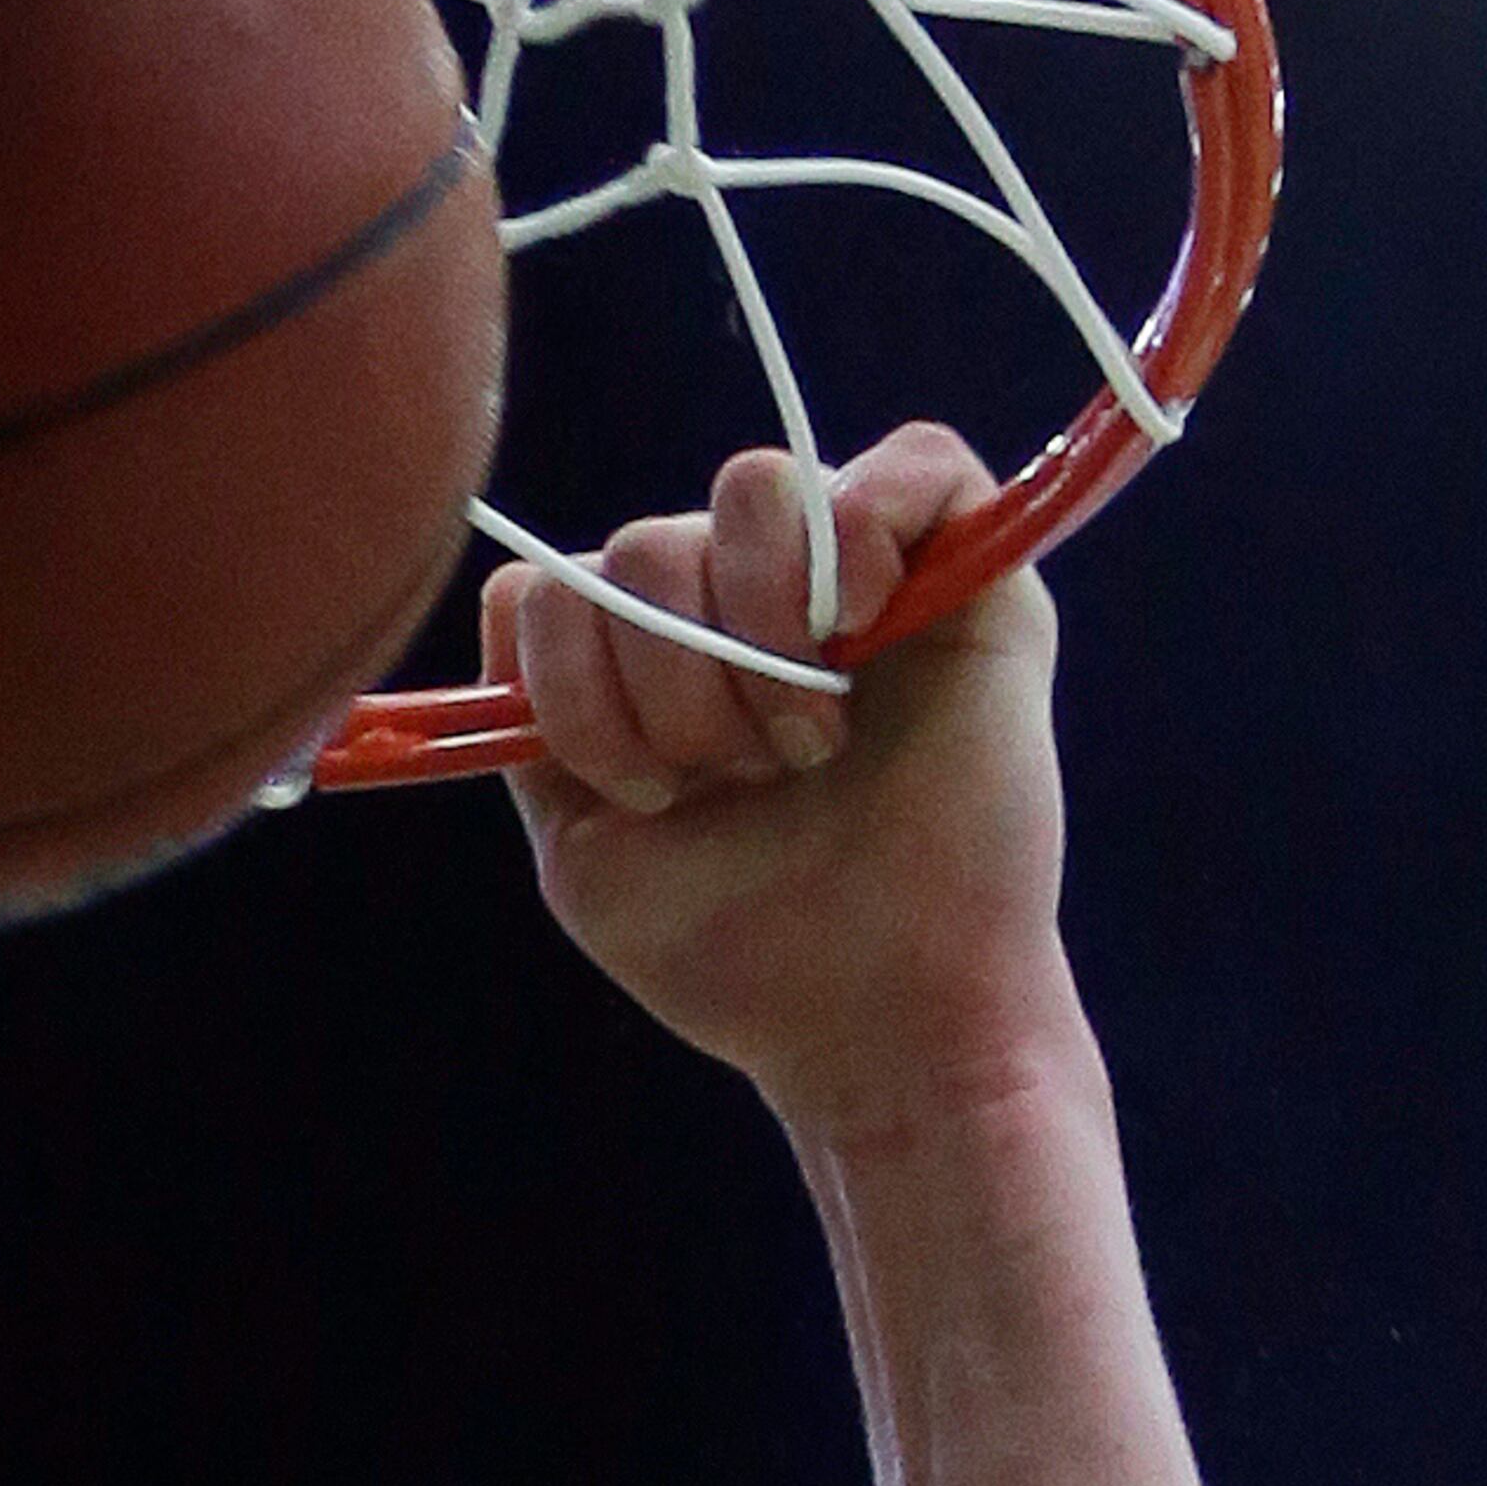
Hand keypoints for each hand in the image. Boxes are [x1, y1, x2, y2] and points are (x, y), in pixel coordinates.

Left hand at [480, 423, 1077, 1135]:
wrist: (882, 1024)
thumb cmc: (742, 950)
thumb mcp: (587, 849)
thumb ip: (532, 726)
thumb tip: (512, 589)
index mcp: (652, 659)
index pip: (556, 583)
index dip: (574, 678)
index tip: (644, 788)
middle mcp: (746, 602)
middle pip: (645, 540)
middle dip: (673, 681)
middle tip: (742, 779)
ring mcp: (858, 582)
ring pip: (752, 486)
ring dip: (758, 628)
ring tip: (807, 740)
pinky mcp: (974, 575)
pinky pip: (915, 460)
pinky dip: (865, 536)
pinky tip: (862, 637)